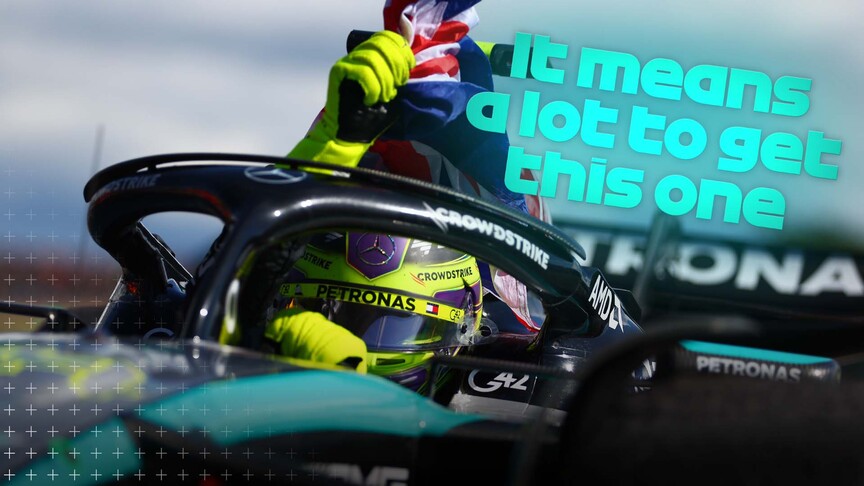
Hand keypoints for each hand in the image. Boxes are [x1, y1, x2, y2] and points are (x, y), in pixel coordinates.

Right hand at [287, 30, 414, 165]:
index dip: (402, 52)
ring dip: (384, 81)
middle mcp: (358, 54)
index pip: (388, 37)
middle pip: (381, 44)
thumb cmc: (373, 115)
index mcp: (373, 56)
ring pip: (372, 57)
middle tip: (396, 87)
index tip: (406, 73)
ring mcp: (347, 62)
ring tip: (383, 98)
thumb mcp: (394, 90)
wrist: (352, 135)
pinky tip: (370, 100)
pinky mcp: (338, 71)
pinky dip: (372, 87)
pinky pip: (362, 71)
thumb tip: (409, 32)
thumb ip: (400, 68)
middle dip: (396, 66)